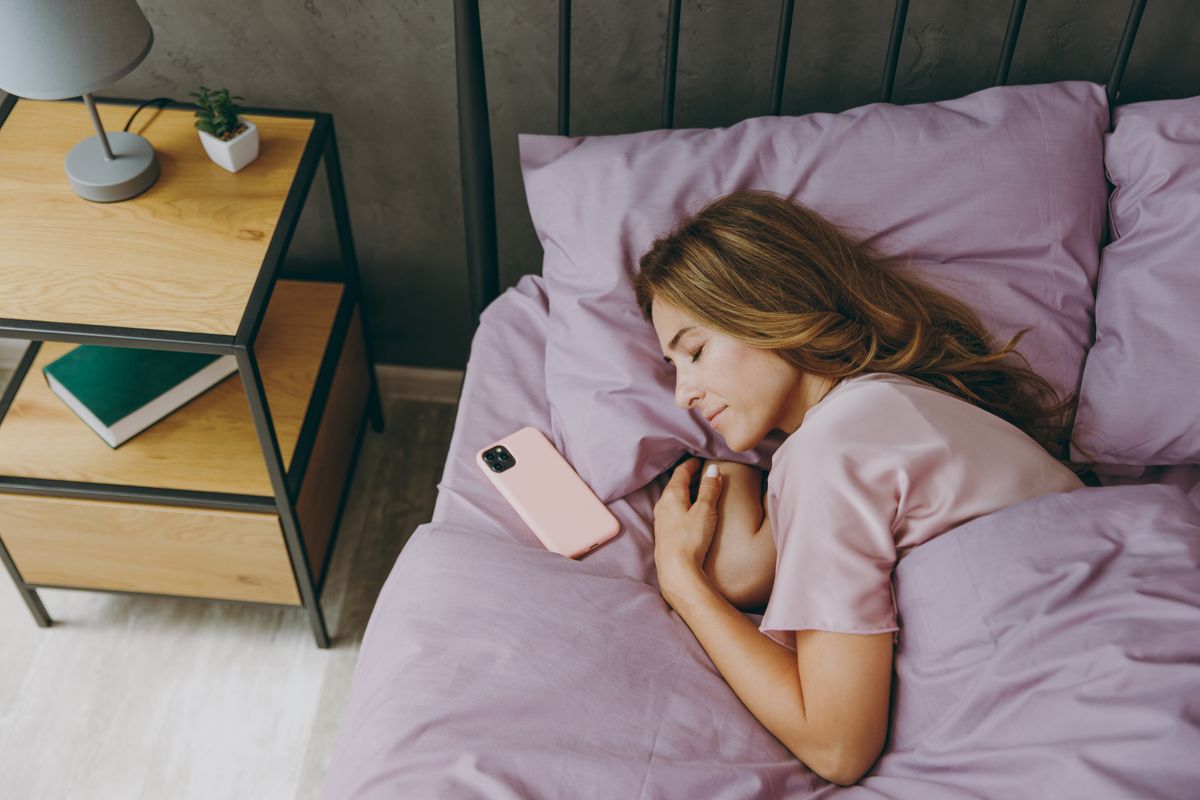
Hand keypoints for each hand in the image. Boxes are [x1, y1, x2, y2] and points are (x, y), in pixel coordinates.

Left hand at [653, 457, 722, 594]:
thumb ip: (710, 488)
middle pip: (676, 484)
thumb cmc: (691, 539)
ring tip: (701, 492)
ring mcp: (661, 520)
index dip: (692, 464)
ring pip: (674, 498)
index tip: (701, 460)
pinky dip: (683, 505)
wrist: (676, 571)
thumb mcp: (705, 510)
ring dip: (687, 492)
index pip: (681, 472)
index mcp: (672, 494)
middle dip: (690, 478)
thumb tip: (713, 470)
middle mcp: (662, 505)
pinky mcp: (664, 533)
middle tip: (704, 474)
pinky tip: (692, 513)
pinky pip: (673, 511)